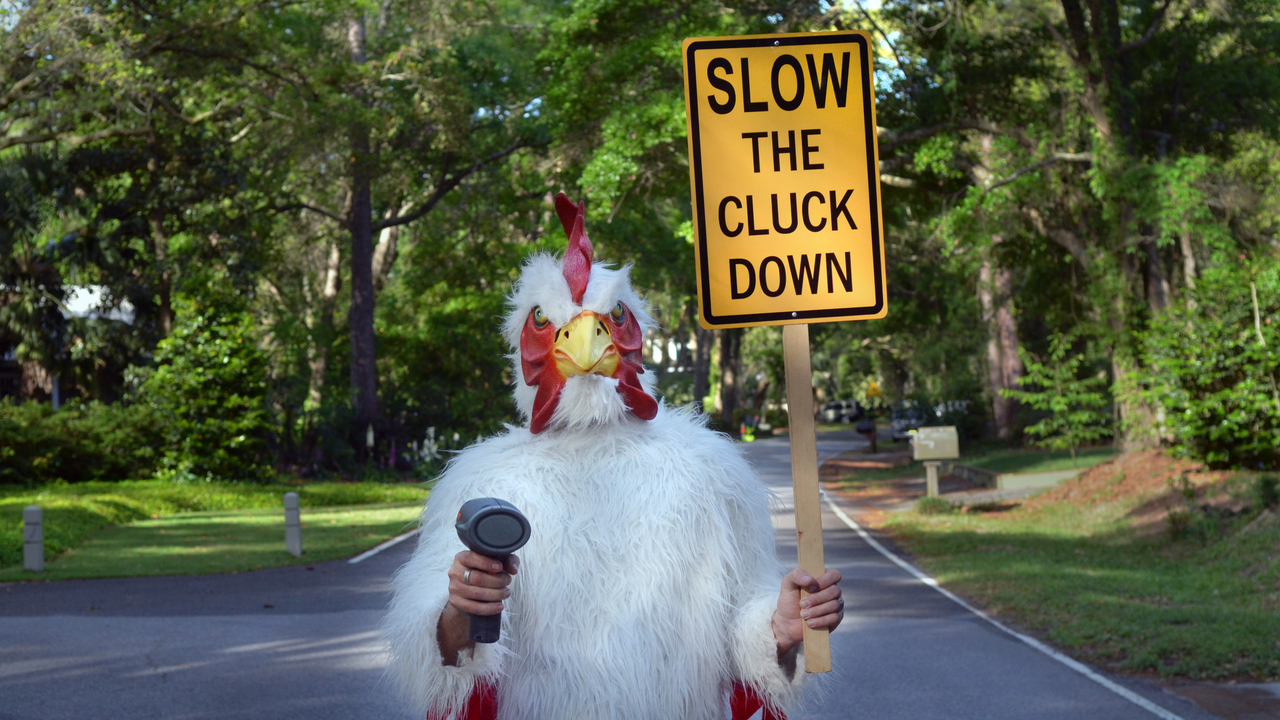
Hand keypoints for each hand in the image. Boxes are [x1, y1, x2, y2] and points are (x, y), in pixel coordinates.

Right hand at [436, 550, 518, 664]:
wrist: (467, 598)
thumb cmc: (485, 577)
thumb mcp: (493, 566)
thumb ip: (506, 560)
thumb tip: (513, 566)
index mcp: (461, 558)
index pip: (470, 556)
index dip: (486, 562)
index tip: (500, 567)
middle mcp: (453, 572)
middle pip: (477, 578)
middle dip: (497, 581)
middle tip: (508, 584)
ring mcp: (452, 590)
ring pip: (476, 593)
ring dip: (496, 594)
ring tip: (506, 594)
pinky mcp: (456, 605)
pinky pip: (474, 608)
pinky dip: (489, 608)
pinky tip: (500, 607)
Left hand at [771, 567, 842, 655]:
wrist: (788, 622)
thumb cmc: (790, 600)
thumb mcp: (788, 584)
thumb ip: (796, 575)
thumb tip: (810, 579)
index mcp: (823, 579)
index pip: (834, 574)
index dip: (824, 581)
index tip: (810, 588)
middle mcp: (832, 591)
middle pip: (835, 591)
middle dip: (816, 598)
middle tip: (802, 604)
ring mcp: (836, 605)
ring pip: (834, 605)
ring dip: (816, 611)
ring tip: (803, 614)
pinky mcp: (836, 619)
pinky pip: (834, 618)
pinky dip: (820, 621)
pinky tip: (810, 623)